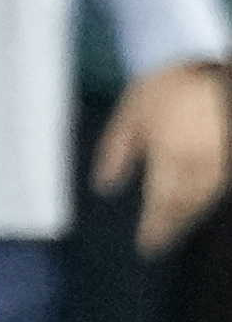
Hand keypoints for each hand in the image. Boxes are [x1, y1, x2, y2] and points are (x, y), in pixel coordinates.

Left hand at [95, 60, 231, 255]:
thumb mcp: (133, 113)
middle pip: (184, 210)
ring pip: (202, 201)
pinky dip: (204, 198)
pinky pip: (216, 188)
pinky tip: (198, 196)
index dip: (154, 229)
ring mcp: (220, 168)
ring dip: (188, 216)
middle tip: (160, 241)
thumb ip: (117, 151)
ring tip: (176, 223)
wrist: (221, 74)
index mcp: (170, 165)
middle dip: (171, 227)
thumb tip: (103, 186)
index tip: (146, 247)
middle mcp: (198, 174)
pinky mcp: (230, 159)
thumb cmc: (172, 88)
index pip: (160, 207)